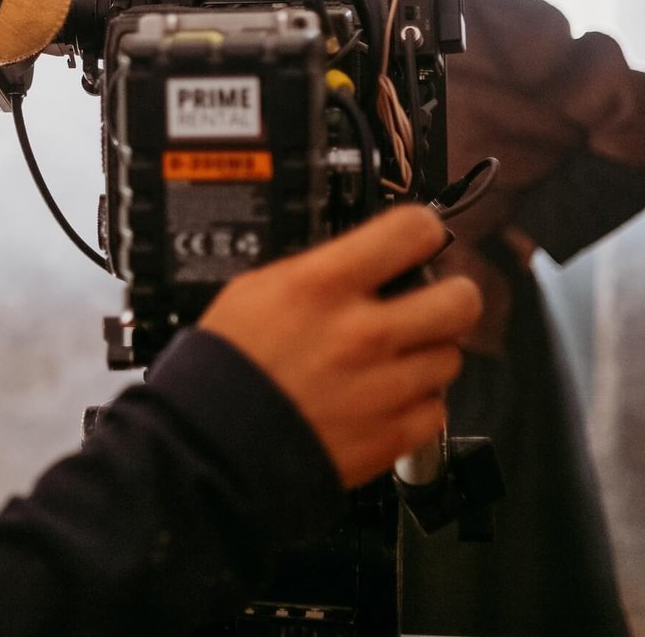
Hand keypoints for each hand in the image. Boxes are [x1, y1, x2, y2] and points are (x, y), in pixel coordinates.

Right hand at [198, 205, 481, 487]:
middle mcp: (363, 333)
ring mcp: (383, 386)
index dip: (422, 231)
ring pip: (450, 357)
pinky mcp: (391, 434)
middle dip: (451, 297)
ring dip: (426, 355)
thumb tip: (360, 264)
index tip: (420, 239)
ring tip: (391, 361)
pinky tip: (384, 399)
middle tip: (434, 302)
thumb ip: (319, 273)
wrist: (213, 444)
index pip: (413, 231)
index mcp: (323, 286)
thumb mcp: (256, 290)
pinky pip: (436, 409)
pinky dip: (416, 404)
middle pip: (460, 299)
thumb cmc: (225, 367)